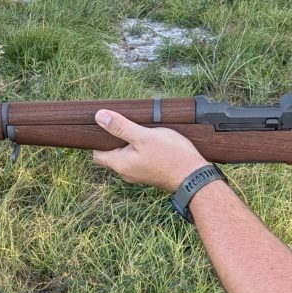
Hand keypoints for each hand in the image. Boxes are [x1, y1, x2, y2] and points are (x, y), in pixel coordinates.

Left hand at [91, 110, 210, 192]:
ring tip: (139, 129)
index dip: (97, 140)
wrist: (194, 176)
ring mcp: (139, 175)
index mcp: (120, 164)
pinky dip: (140, 149)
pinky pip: (138, 159)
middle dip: (115, 139)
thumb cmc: (170, 156)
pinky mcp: (150, 173)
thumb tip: (99, 117)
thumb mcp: (143, 136)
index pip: (97, 154)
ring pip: (126, 156)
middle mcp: (126, 173)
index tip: (104, 125)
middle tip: (123, 123)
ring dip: (129, 144)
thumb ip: (121, 127)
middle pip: (112, 155)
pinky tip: (151, 140)